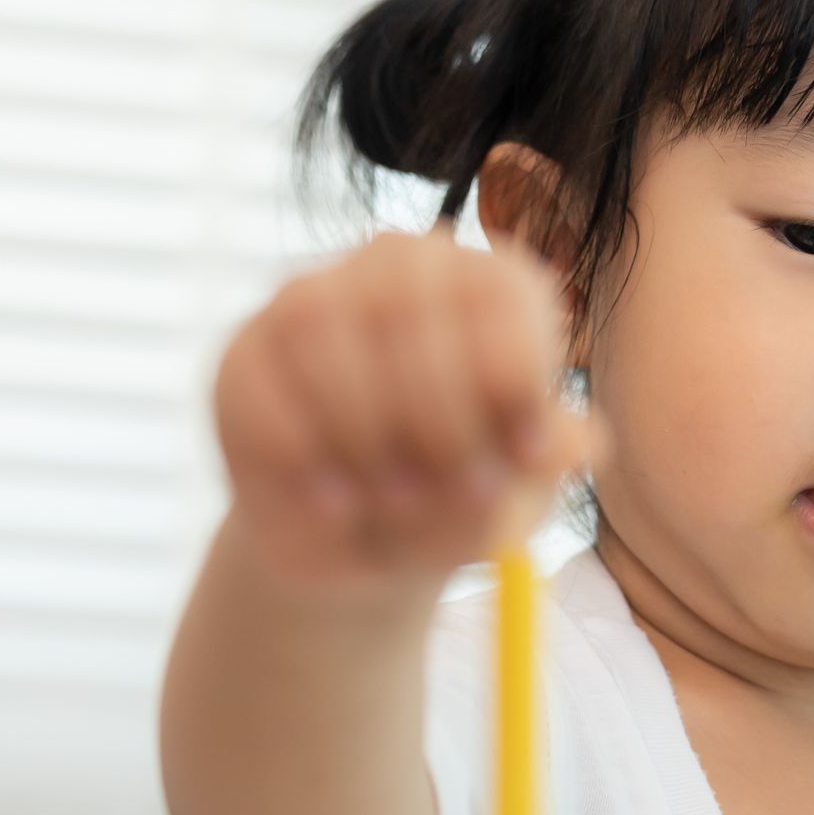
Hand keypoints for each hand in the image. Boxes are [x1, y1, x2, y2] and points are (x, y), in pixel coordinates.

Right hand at [213, 230, 597, 598]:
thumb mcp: (517, 496)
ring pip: (323, 330)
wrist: (363, 546)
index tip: (523, 457)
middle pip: (412, 307)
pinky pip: (262, 387)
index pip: (501, 297)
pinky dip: (302, 456)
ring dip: (365, 438)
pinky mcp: (245, 352)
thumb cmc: (458, 503)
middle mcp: (401, 268)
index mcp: (490, 287)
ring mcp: (313, 297)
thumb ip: (545, 464)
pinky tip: (335, 503)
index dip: (514, 381)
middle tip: (455, 495)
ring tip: (394, 505)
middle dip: (440, 423)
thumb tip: (568, 438)